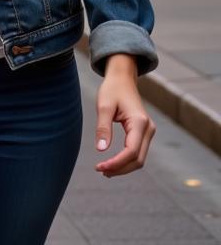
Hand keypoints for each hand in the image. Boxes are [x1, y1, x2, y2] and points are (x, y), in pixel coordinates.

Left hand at [94, 54, 155, 176]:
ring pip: (139, 158)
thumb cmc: (112, 89)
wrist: (122, 78)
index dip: (117, 163)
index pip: (131, 151)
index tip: (100, 167)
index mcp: (140, 122)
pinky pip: (137, 151)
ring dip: (124, 166)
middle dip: (120, 168)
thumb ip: (103, 128)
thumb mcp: (104, 106)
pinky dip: (126, 160)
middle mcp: (148, 129)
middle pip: (138, 159)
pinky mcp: (144, 132)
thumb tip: (101, 150)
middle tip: (101, 171)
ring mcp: (148, 131)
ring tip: (105, 170)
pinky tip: (113, 163)